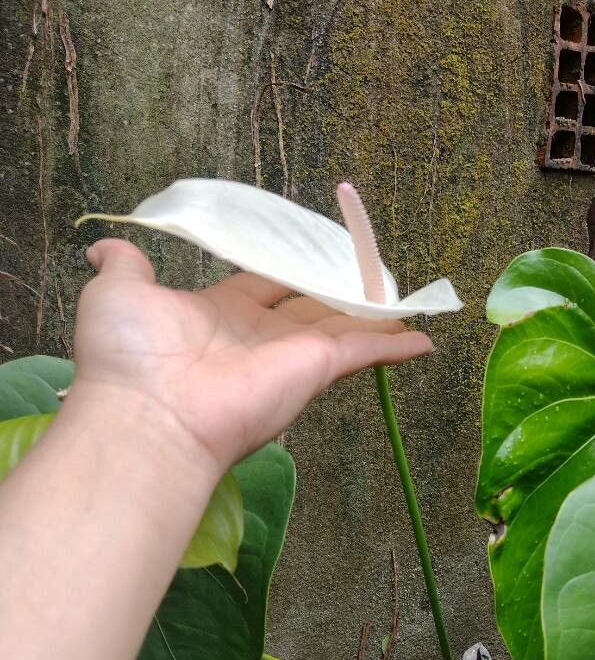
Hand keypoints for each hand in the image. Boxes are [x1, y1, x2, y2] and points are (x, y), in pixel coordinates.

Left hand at [71, 239, 432, 474]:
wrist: (148, 413)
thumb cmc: (129, 357)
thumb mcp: (117, 293)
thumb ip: (124, 264)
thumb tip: (104, 246)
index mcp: (220, 313)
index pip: (264, 285)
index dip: (286, 269)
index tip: (309, 253)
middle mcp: (260, 336)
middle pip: (310, 305)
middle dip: (336, 291)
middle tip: (367, 273)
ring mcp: (291, 356)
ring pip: (344, 327)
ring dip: (375, 316)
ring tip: (407, 303)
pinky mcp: (316, 370)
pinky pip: (364, 351)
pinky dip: (395, 345)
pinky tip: (424, 337)